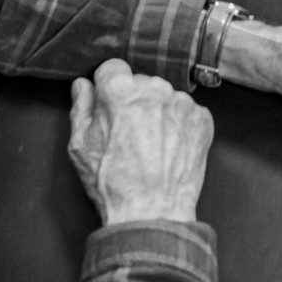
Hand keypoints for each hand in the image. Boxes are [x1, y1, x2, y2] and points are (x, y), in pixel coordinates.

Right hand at [68, 59, 212, 227]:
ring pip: (165, 96)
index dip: (107, 86)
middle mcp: (154, 89)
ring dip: (158, 111)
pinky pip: (186, 111)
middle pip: (140, 81)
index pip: (112, 68)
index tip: (108, 102)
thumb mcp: (80, 147)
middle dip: (133, 99)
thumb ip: (81, 108)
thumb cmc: (112, 184)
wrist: (152, 214)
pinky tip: (169, 147)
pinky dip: (179, 124)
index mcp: (120, 91)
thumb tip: (82, 85)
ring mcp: (181, 103)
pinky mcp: (202, 119)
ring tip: (150, 144)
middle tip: (129, 131)